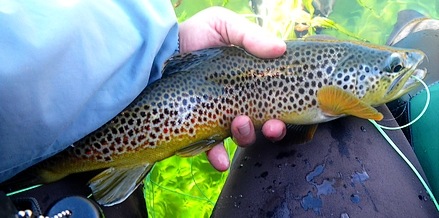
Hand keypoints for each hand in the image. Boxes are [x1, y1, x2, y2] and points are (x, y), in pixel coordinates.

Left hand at [179, 7, 286, 170]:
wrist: (158, 48)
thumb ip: (250, 35)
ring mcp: (217, 116)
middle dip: (270, 130)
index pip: (272, 101)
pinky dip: (217, 157)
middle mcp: (236, 101)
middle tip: (271, 126)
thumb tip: (281, 49)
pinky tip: (221, 160)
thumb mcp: (224, 25)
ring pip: (239, 137)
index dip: (281, 112)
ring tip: (239, 124)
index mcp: (249, 82)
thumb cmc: (194, 35)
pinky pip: (209, 148)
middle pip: (261, 123)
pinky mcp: (197, 127)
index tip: (284, 116)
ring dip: (246, 137)